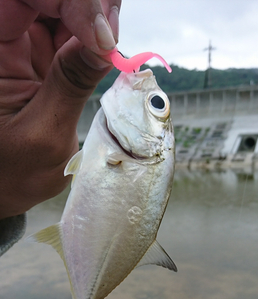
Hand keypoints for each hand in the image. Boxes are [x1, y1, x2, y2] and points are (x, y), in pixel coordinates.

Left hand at [0, 0, 120, 218]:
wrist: (6, 185)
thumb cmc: (14, 170)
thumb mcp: (44, 133)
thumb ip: (71, 84)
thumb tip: (105, 43)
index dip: (70, 2)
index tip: (101, 38)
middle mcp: (6, 38)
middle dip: (89, 6)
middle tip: (112, 40)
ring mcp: (26, 42)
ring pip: (68, 4)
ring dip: (97, 17)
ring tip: (111, 48)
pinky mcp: (46, 53)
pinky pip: (75, 25)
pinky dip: (97, 32)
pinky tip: (107, 51)